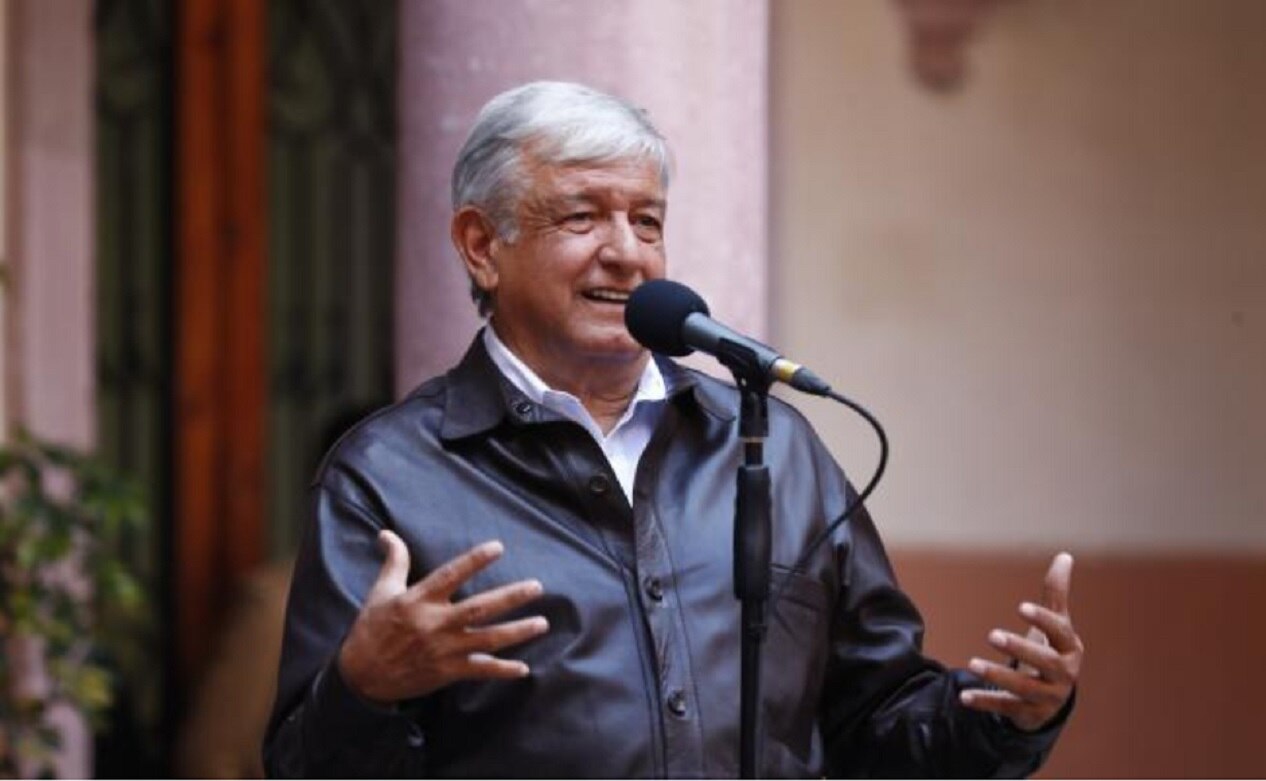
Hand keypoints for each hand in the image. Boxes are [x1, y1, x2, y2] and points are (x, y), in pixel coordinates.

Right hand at [337, 530, 548, 704]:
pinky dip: (502, 671)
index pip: (451, 575)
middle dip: (510, 597)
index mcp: (419, 600)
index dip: (474, 561)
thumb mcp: (381, 591)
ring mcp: (444, 649)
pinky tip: (524, 669)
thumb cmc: (372, 628)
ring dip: (516, 632)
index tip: (498, 548)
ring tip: (542, 623)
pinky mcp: (447, 672)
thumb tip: (387, 533)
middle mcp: (435, 624)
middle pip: (479, 608)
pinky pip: (479, 671)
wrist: (362, 675)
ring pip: (487, 640)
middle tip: (537, 586)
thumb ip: (394, 561)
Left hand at [959, 552, 1083, 730]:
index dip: (1042, 620)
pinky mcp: (1028, 714)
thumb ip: (1056, 594)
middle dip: (1019, 649)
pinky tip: (963, 697)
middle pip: (1044, 662)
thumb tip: (1064, 555)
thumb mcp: (1057, 625)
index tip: (1020, 606)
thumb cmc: (1052, 651)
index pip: (1060, 633)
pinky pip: (1005, 708)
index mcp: (1070, 649)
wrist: (1053, 700)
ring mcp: (1047, 697)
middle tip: (992, 634)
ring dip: (997, 676)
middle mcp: (1064, 675)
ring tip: (971, 663)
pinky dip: (985, 702)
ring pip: (1023, 688)